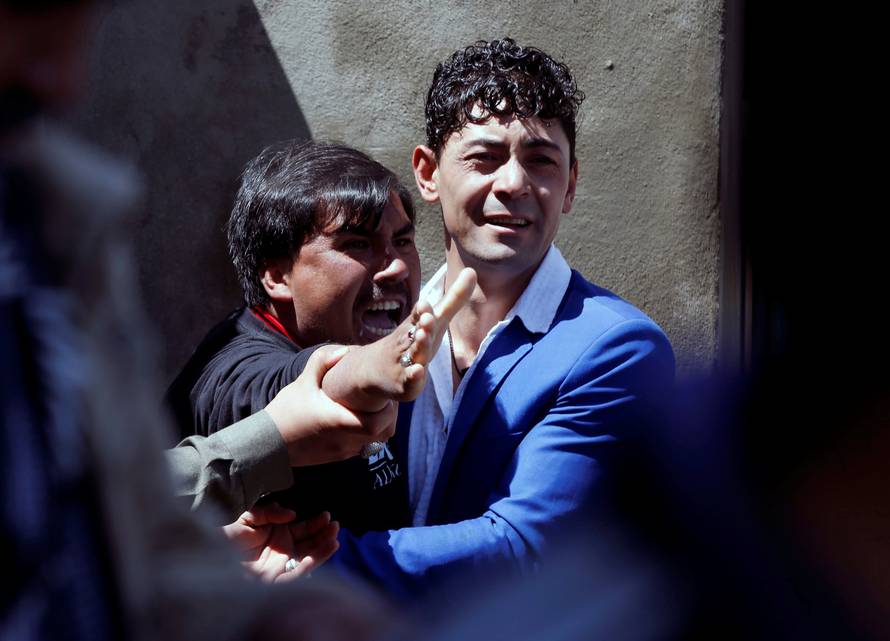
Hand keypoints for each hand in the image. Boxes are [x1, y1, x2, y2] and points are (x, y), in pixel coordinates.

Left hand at [223, 503, 339, 582]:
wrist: (207, 559)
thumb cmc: (225, 538)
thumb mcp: (247, 518)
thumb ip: (269, 513)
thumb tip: (292, 514)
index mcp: (278, 536)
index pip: (303, 530)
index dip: (315, 524)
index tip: (326, 516)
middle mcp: (282, 552)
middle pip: (309, 544)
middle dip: (323, 535)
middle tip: (334, 525)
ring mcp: (280, 567)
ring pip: (307, 559)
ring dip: (322, 550)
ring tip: (334, 539)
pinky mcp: (274, 581)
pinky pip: (294, 575)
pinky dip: (307, 566)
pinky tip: (316, 556)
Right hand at [264, 345, 396, 465]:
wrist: (267, 444)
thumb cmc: (285, 411)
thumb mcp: (303, 382)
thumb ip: (323, 362)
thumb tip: (345, 350)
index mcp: (338, 421)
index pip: (378, 423)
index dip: (388, 411)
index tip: (385, 396)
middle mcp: (344, 440)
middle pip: (383, 434)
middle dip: (388, 417)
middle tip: (384, 401)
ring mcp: (342, 452)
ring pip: (375, 443)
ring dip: (378, 427)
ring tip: (372, 410)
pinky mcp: (337, 458)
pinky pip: (362, 448)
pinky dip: (366, 436)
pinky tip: (356, 420)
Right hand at [322, 267, 476, 408]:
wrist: (374, 370)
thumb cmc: (411, 340)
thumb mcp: (434, 321)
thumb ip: (454, 299)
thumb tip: (472, 270)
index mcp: (416, 325)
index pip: (419, 316)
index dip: (422, 311)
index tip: (425, 304)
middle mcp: (409, 341)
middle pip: (415, 332)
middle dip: (422, 325)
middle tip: (428, 318)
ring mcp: (405, 362)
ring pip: (413, 354)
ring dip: (419, 346)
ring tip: (424, 336)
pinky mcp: (405, 383)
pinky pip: (409, 380)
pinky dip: (414, 376)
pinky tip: (419, 371)